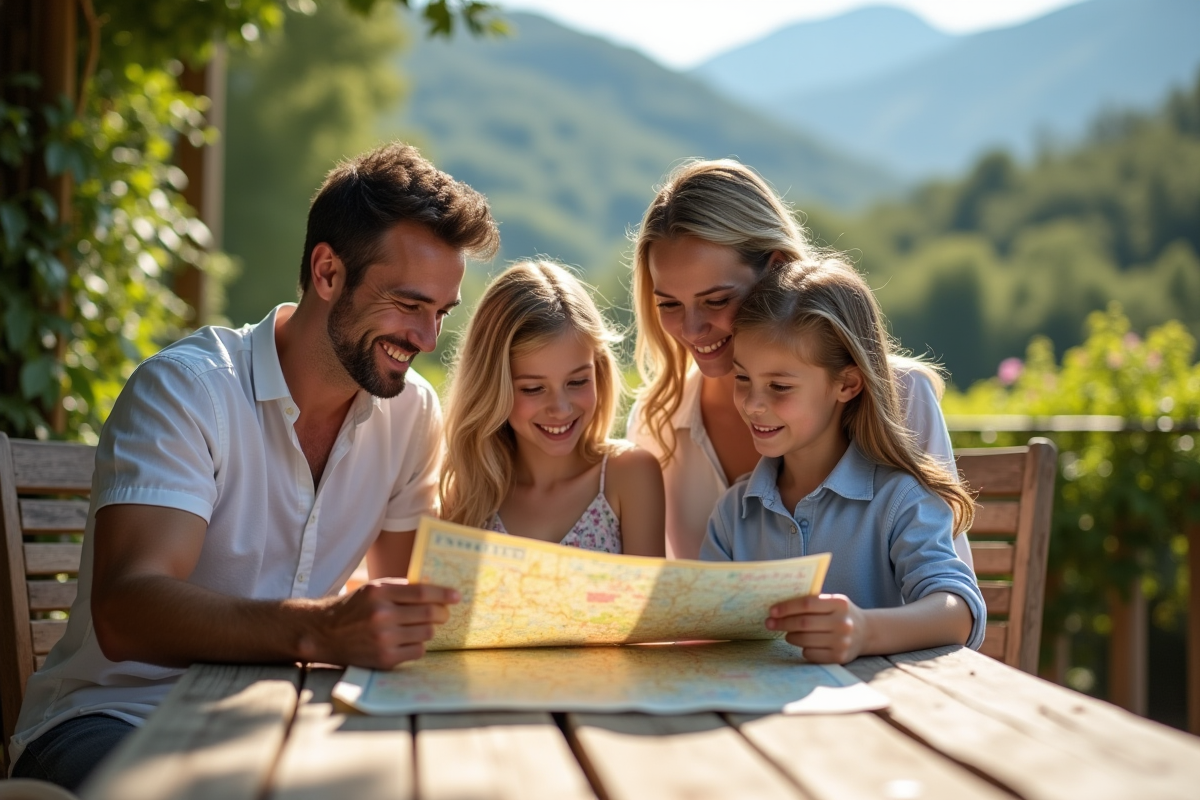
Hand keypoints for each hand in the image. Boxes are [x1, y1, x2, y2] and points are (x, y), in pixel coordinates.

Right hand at [302, 579, 458, 668]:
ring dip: (428, 629)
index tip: (457, 596)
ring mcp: (383, 639)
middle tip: (443, 613)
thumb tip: (435, 590)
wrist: (324, 634)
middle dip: (441, 613)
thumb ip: (401, 589)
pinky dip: (418, 645)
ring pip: (426, 633)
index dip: (443, 594)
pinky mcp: (384, 658)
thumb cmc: (353, 608)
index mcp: (380, 592)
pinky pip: (417, 651)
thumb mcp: (373, 589)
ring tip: (419, 626)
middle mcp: (382, 615)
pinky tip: (407, 640)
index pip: (422, 592)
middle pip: (428, 614)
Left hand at [766, 593, 867, 663]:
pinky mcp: (839, 657)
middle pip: (804, 623)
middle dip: (782, 623)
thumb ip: (812, 601)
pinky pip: (810, 654)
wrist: (866, 632)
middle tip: (769, 623)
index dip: (786, 607)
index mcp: (840, 603)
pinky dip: (802, 648)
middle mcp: (843, 622)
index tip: (772, 611)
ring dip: (790, 636)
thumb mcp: (833, 602)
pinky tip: (804, 644)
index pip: (807, 604)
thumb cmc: (840, 614)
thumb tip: (779, 606)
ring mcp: (842, 641)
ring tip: (787, 633)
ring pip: (805, 640)